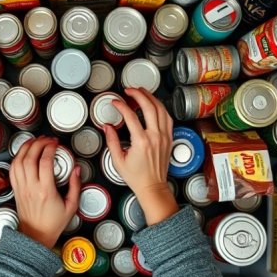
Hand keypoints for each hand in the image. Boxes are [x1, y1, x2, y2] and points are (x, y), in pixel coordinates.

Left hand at [9, 136, 81, 248]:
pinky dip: (17, 157)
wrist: (36, 236)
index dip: (50, 148)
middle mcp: (31, 187)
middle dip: (38, 143)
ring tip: (35, 141)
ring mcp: (21, 188)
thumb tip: (76, 170)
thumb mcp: (72, 206)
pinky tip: (24, 152)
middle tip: (47, 139)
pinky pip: (13, 169)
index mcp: (46, 191)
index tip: (56, 143)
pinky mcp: (16, 189)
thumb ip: (75, 186)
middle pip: (30, 158)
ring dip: (26, 147)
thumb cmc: (53, 223)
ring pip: (18, 161)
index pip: (45, 163)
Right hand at [103, 88, 177, 225]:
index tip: (116, 102)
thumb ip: (111, 141)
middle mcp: (155, 137)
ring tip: (142, 92)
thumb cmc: (137, 177)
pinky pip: (168, 118)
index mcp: (141, 142)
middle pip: (149, 107)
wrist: (152, 187)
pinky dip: (161, 108)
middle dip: (138, 94)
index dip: (122, 106)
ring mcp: (164, 137)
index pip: (131, 116)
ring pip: (161, 110)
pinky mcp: (169, 139)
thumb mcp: (118, 160)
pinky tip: (154, 105)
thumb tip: (107, 127)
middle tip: (130, 90)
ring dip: (151, 98)